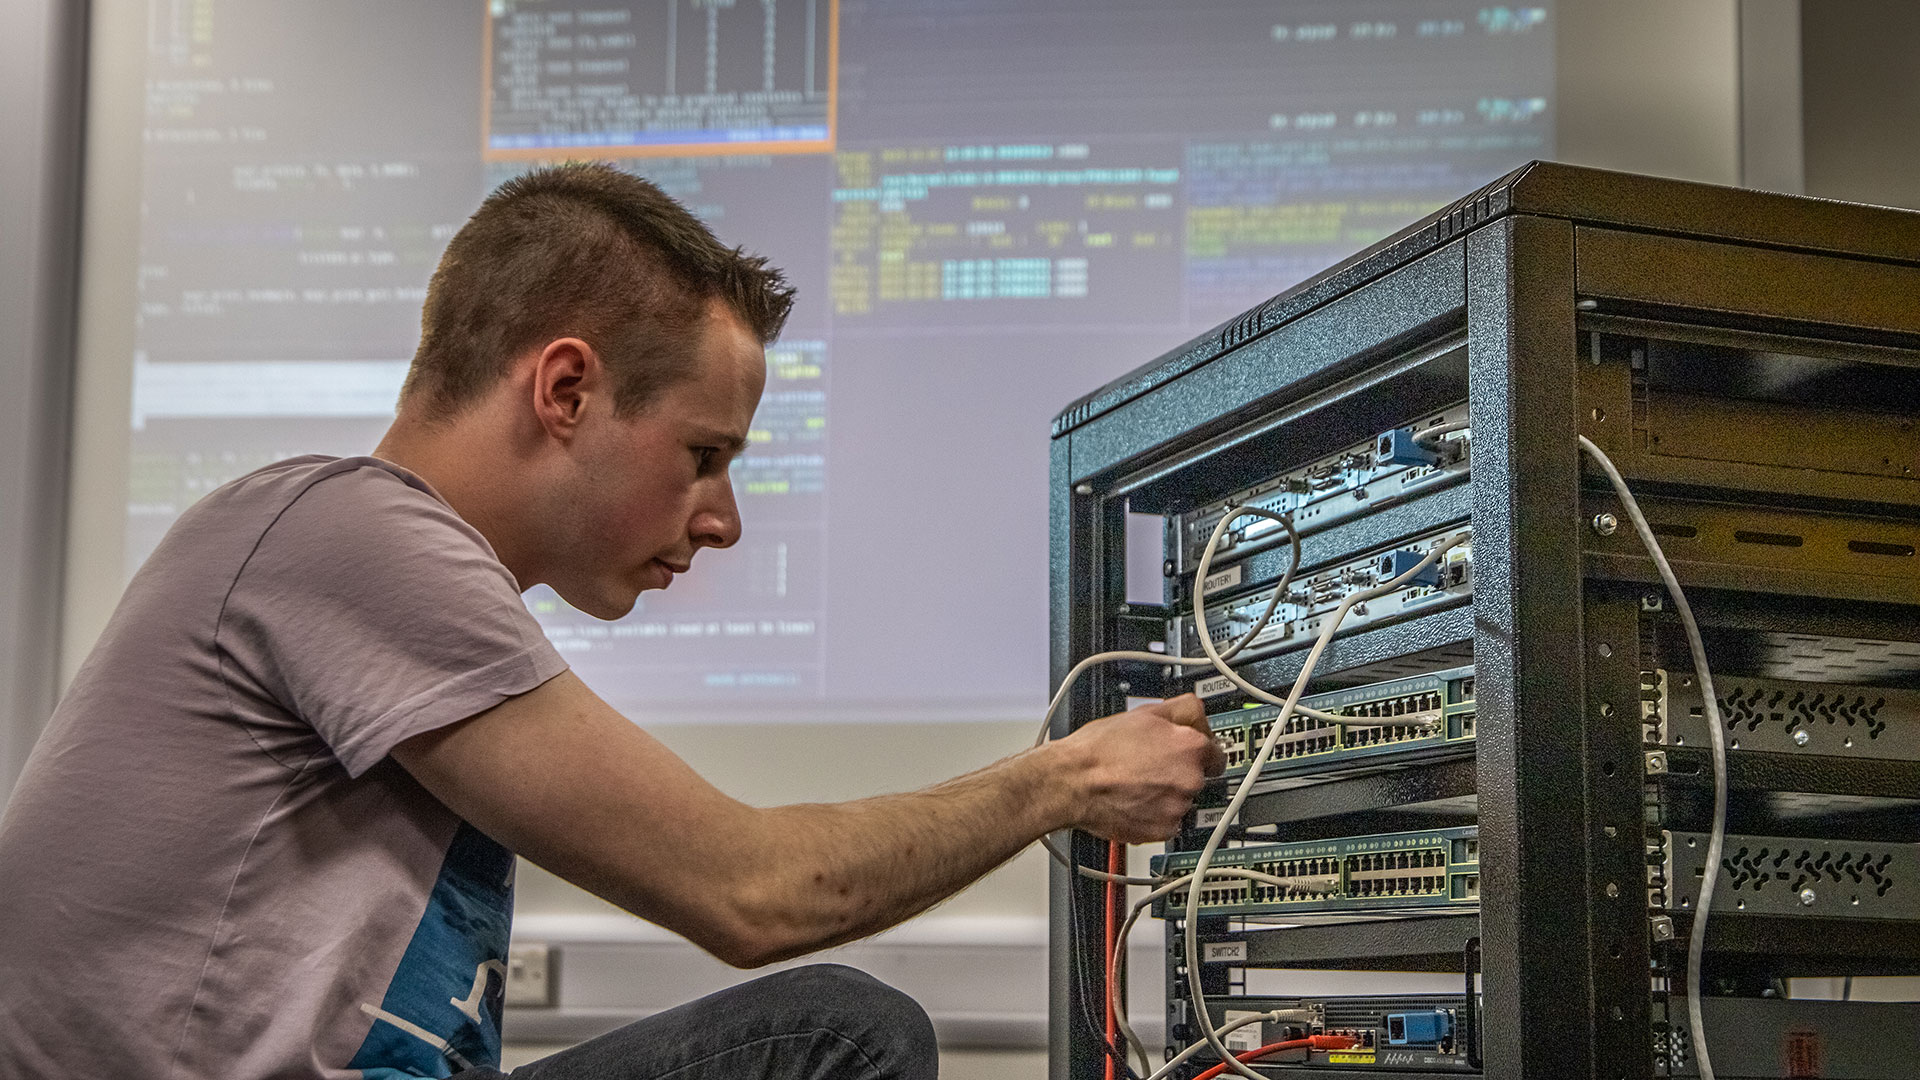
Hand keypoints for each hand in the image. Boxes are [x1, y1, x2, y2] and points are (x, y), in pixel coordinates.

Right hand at [1052, 694, 1223, 842]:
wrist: (1072, 783)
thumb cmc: (1099, 750)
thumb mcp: (1144, 712)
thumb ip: (1183, 709)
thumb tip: (1199, 714)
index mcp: (1191, 748)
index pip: (1216, 751)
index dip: (1198, 749)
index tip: (1188, 753)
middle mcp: (1190, 780)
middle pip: (1198, 776)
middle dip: (1179, 771)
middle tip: (1151, 765)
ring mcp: (1177, 808)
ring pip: (1182, 799)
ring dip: (1166, 794)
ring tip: (1137, 783)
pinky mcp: (1162, 831)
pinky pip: (1168, 822)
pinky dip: (1155, 814)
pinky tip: (1135, 800)